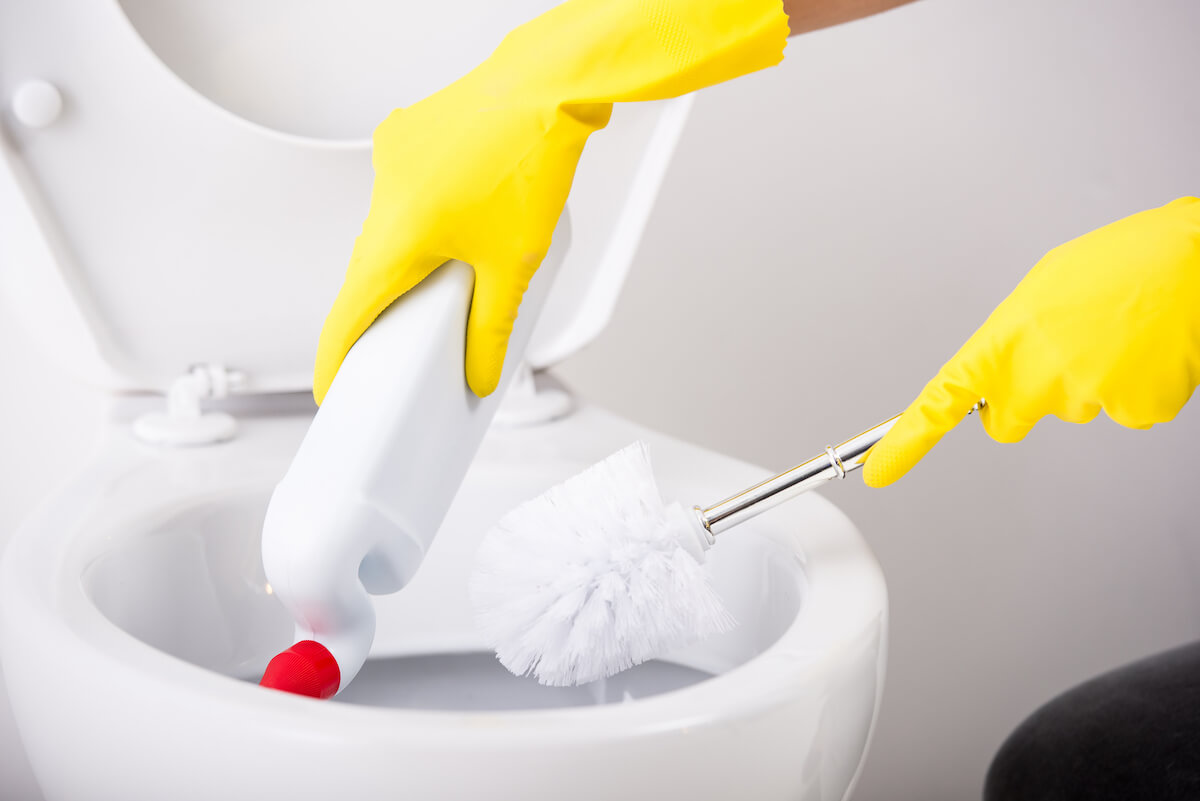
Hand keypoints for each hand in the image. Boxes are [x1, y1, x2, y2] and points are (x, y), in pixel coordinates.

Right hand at [312, 0, 789, 402]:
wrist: (544, 89)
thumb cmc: (528, 160)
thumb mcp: (515, 265)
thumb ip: (492, 329)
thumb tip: (481, 372)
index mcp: (398, 236)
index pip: (350, 314)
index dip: (335, 358)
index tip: (329, 387)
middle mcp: (383, 198)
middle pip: (369, 273)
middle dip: (387, 308)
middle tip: (409, 337)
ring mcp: (391, 163)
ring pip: (387, 230)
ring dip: (410, 257)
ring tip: (458, 261)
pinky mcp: (406, 140)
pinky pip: (402, 191)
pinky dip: (422, 214)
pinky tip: (462, 212)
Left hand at [864, 197, 1199, 487]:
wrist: (1195, 262)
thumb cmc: (1123, 263)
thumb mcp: (1041, 290)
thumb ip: (1012, 338)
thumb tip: (1004, 367)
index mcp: (1007, 340)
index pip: (941, 402)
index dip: (906, 443)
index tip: (878, 472)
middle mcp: (1039, 375)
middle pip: (1009, 422)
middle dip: (1024, 399)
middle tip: (1061, 351)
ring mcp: (1087, 397)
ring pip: (1070, 409)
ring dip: (1088, 380)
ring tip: (1116, 334)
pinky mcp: (1134, 411)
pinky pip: (1121, 412)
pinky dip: (1132, 388)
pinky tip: (1143, 351)